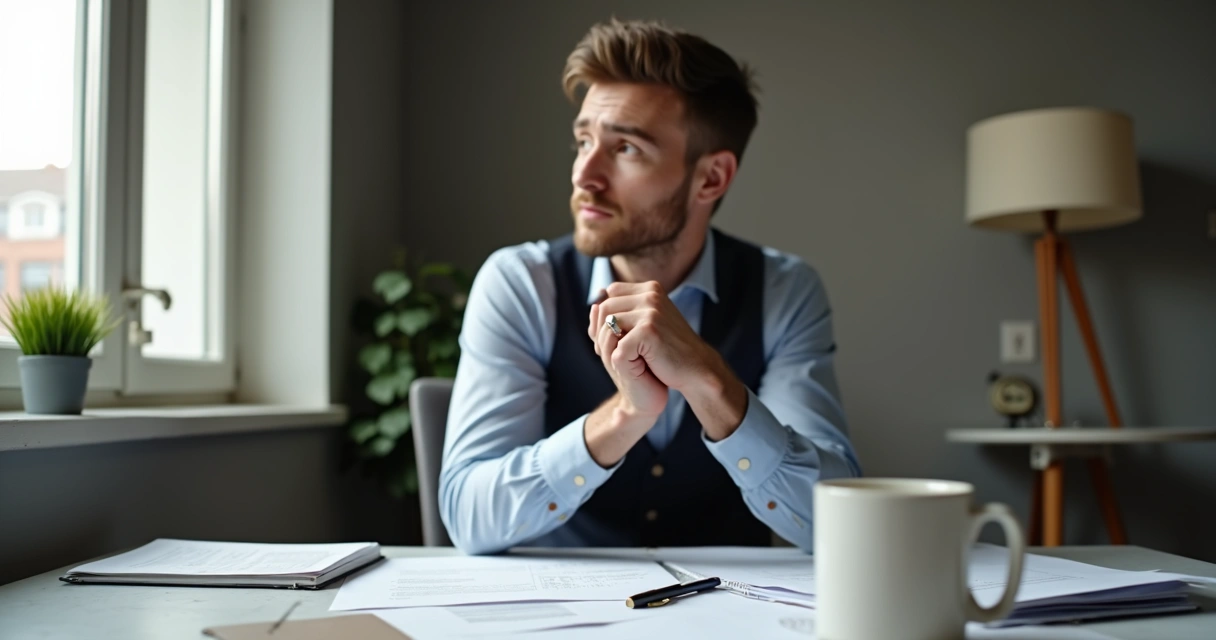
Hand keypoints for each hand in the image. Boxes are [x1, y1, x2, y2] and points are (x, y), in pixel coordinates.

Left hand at [591, 281, 748, 440]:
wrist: (696, 368)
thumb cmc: (669, 349)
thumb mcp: (648, 323)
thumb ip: (625, 312)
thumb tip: (593, 306)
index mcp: (650, 289)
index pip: (610, 293)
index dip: (605, 315)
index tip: (612, 337)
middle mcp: (650, 295)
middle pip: (605, 308)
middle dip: (600, 332)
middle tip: (608, 353)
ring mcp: (651, 311)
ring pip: (607, 325)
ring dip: (607, 346)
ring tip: (619, 359)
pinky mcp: (649, 330)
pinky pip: (618, 346)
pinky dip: (621, 360)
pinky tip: (634, 366)